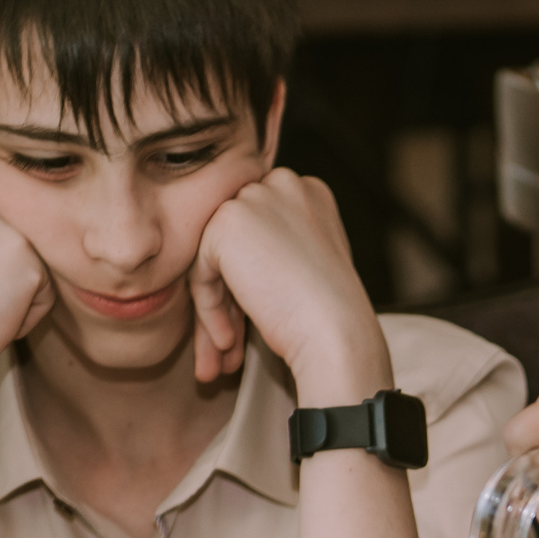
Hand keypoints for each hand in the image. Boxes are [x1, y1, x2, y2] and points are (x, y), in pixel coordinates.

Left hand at [189, 170, 391, 402]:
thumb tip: (232, 265)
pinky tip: (228, 341)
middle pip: (232, 241)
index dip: (250, 281)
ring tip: (223, 354)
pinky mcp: (226, 223)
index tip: (250, 324)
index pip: (259, 230)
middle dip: (228, 298)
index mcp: (308, 191)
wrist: (337, 333)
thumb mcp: (309, 265)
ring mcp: (253, 198)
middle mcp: (282, 183)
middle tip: (230, 344)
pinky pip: (200, 272)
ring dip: (216, 310)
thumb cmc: (332, 315)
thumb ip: (278, 247)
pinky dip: (210, 310)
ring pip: (213, 258)